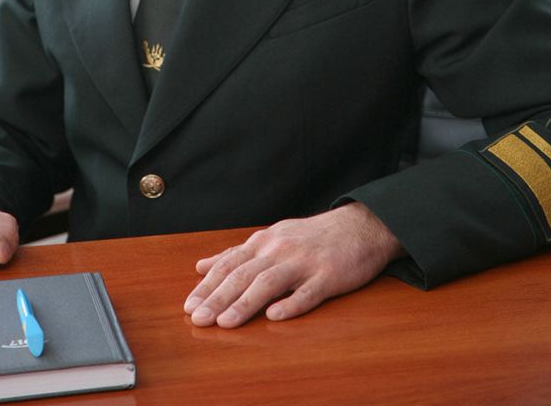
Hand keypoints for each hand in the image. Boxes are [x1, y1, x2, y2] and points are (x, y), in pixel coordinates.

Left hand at [183, 203, 403, 327]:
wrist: (360, 226)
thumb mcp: (272, 237)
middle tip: (198, 319)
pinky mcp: (329, 276)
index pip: (230, 264)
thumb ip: (238, 253)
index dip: (208, 285)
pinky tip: (275, 317)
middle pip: (243, 274)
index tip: (189, 305)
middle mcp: (280, 249)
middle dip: (218, 297)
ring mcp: (304, 262)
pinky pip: (307, 292)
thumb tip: (202, 266)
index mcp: (265, 241)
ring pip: (269, 283)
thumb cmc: (312, 237)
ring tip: (225, 323)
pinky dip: (291, 304)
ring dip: (245, 303)